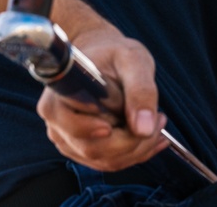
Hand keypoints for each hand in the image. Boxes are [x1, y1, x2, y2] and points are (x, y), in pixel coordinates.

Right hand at [36, 28, 169, 171]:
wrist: (103, 56)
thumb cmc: (114, 54)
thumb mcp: (133, 61)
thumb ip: (140, 90)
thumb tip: (143, 128)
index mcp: (59, 95)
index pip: (77, 128)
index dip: (103, 131)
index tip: (129, 125)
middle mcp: (57, 120)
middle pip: (95, 149)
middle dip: (133, 141)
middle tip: (159, 118)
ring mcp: (67, 137)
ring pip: (105, 160)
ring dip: (138, 148)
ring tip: (157, 121)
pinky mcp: (80, 148)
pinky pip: (109, 161)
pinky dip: (135, 152)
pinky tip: (151, 135)